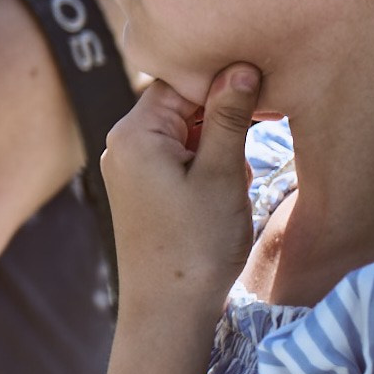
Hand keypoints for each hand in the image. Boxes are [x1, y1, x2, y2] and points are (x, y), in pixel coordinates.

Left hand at [99, 62, 261, 313]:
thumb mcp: (223, 174)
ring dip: (214, 151)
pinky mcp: (135, 188)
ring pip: (181, 135)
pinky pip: (173, 159)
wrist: (167, 306)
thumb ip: (229, 118)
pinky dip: (201, 169)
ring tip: (228, 187)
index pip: (178, 83)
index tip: (254, 110)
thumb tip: (240, 67)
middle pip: (178, 108)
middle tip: (240, 161)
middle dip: (218, 127)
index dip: (219, 90)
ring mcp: (125, 167)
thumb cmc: (197, 242)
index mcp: (133, 132)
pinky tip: (217, 197)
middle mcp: (119, 143)